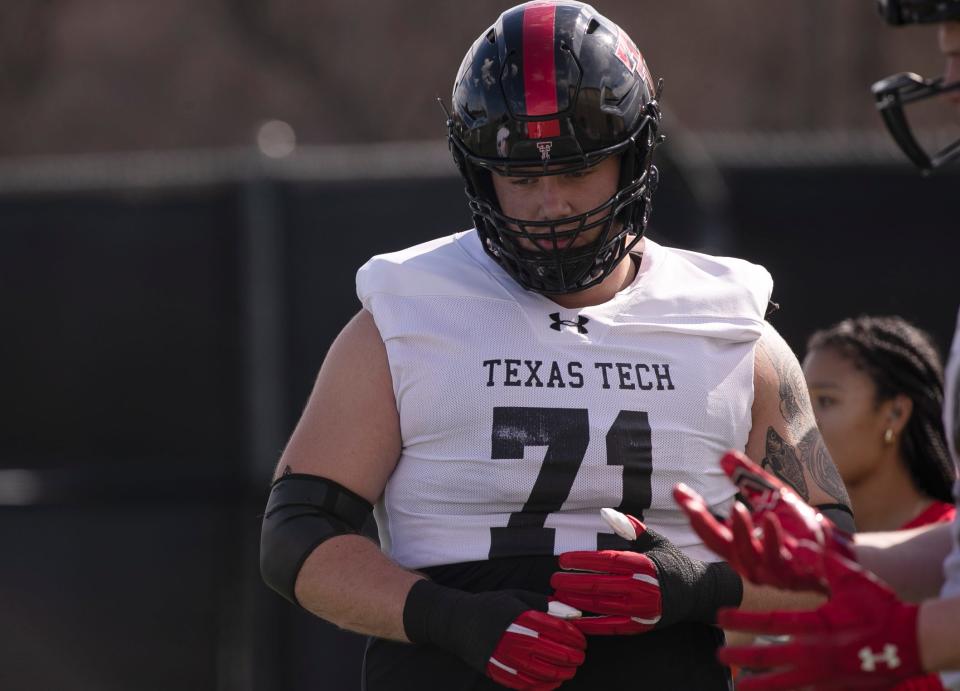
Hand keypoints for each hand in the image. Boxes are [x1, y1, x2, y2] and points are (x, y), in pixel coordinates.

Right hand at [486, 600, 588, 689]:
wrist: (457, 622)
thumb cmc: (491, 607)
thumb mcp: (517, 597)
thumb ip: (544, 605)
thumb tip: (571, 613)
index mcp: (520, 616)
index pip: (556, 629)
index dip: (574, 637)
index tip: (582, 640)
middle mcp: (513, 637)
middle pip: (553, 652)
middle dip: (572, 656)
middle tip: (581, 657)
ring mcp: (504, 657)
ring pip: (542, 671)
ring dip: (562, 673)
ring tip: (570, 670)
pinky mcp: (496, 671)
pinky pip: (525, 684)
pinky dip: (543, 685)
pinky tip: (554, 681)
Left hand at [551, 508, 740, 634]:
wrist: (698, 593)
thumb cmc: (671, 562)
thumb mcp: (654, 540)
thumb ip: (630, 528)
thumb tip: (606, 512)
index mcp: (644, 563)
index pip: (606, 560)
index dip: (582, 560)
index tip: (562, 560)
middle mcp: (643, 586)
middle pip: (600, 584)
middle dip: (572, 582)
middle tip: (553, 580)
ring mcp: (643, 608)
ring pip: (602, 606)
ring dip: (577, 602)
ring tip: (557, 597)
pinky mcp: (642, 625)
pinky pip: (612, 626)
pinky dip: (592, 625)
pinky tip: (575, 621)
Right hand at [673, 450, 853, 592]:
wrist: (840, 554)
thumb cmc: (803, 528)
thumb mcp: (773, 497)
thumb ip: (749, 478)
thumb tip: (724, 455)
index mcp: (741, 545)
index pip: (710, 530)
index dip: (692, 510)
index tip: (677, 490)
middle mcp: (749, 562)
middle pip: (717, 545)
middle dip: (701, 523)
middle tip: (689, 503)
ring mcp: (770, 571)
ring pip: (745, 555)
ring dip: (739, 532)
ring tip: (735, 508)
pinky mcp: (793, 575)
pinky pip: (778, 558)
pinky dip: (772, 538)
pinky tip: (769, 518)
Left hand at [717, 548, 921, 690]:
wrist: (913, 642)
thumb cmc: (880, 608)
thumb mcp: (851, 579)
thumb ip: (821, 562)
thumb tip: (797, 543)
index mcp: (817, 626)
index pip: (770, 622)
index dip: (743, 620)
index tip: (720, 616)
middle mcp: (818, 654)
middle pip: (771, 658)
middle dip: (743, 657)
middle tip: (720, 655)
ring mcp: (828, 677)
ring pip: (786, 684)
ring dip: (761, 685)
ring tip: (741, 688)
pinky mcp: (839, 689)